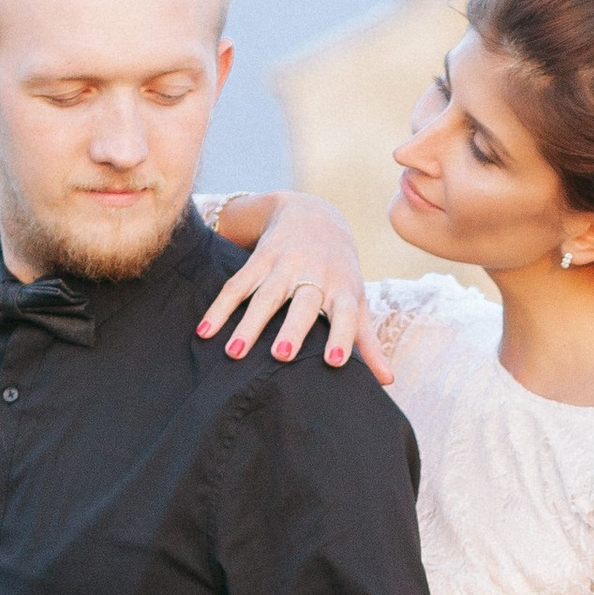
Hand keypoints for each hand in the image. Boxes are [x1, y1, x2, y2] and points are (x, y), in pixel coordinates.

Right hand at [199, 196, 386, 381]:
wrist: (313, 213)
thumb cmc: (338, 270)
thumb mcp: (354, 298)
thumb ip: (367, 340)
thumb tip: (388, 381)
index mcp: (341, 287)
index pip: (343, 314)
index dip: (341, 336)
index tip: (335, 362)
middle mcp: (313, 275)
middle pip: (302, 303)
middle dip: (292, 327)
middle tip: (282, 354)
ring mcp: (284, 265)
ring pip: (264, 296)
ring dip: (248, 323)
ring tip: (234, 353)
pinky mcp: (258, 260)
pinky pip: (237, 286)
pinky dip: (220, 308)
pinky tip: (205, 331)